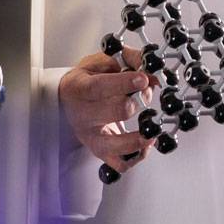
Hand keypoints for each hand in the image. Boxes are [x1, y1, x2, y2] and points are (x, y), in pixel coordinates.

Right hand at [57, 48, 155, 175]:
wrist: (69, 100)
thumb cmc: (88, 80)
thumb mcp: (104, 60)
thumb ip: (130, 59)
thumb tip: (154, 70)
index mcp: (79, 89)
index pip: (99, 87)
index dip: (123, 83)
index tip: (143, 79)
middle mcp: (83, 115)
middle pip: (113, 113)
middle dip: (138, 102)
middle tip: (147, 93)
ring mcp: (91, 136)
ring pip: (116, 146)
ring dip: (140, 138)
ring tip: (152, 126)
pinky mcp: (101, 152)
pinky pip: (121, 163)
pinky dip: (138, 155)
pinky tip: (146, 140)